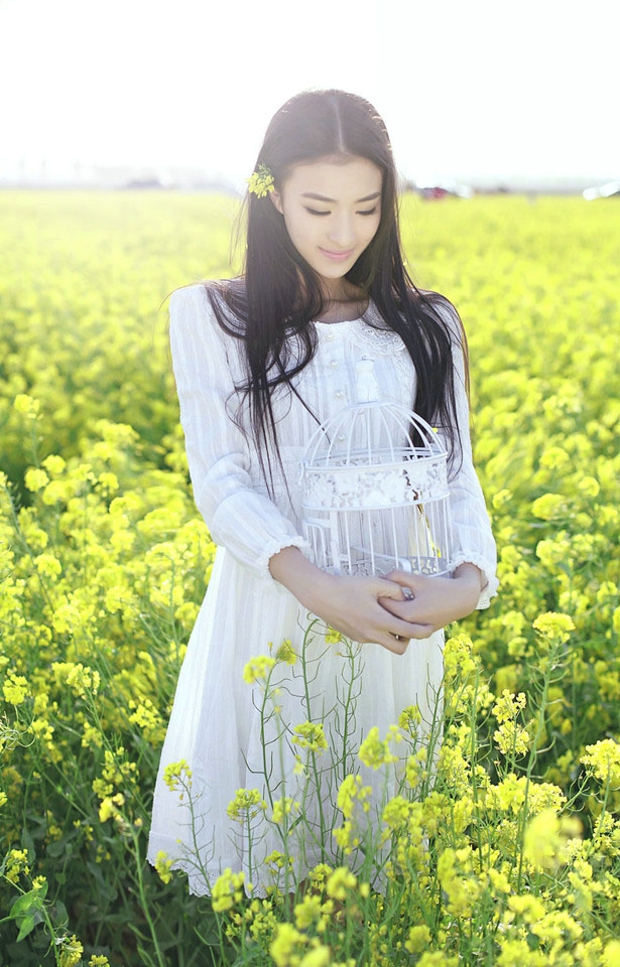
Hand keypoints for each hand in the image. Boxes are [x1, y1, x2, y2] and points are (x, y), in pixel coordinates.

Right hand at [268, 546, 427, 654]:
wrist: (321, 595)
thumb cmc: (347, 586)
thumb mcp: (374, 582)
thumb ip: (394, 590)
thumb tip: (406, 597)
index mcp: (379, 621)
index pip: (408, 632)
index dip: (422, 631)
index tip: (431, 628)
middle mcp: (371, 634)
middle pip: (399, 648)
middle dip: (408, 640)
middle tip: (409, 625)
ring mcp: (362, 637)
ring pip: (385, 643)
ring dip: (392, 634)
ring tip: (392, 616)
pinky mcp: (354, 637)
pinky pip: (373, 638)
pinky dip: (379, 631)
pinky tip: (375, 615)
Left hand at [378, 563, 482, 637]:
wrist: (463, 600)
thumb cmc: (441, 588)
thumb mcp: (418, 579)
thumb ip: (397, 576)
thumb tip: (381, 577)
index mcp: (408, 613)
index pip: (383, 605)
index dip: (378, 594)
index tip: (377, 586)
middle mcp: (411, 626)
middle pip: (386, 616)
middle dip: (381, 605)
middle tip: (379, 592)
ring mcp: (417, 632)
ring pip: (395, 624)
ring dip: (390, 613)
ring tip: (389, 600)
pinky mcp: (422, 632)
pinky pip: (405, 627)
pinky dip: (400, 619)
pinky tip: (400, 607)